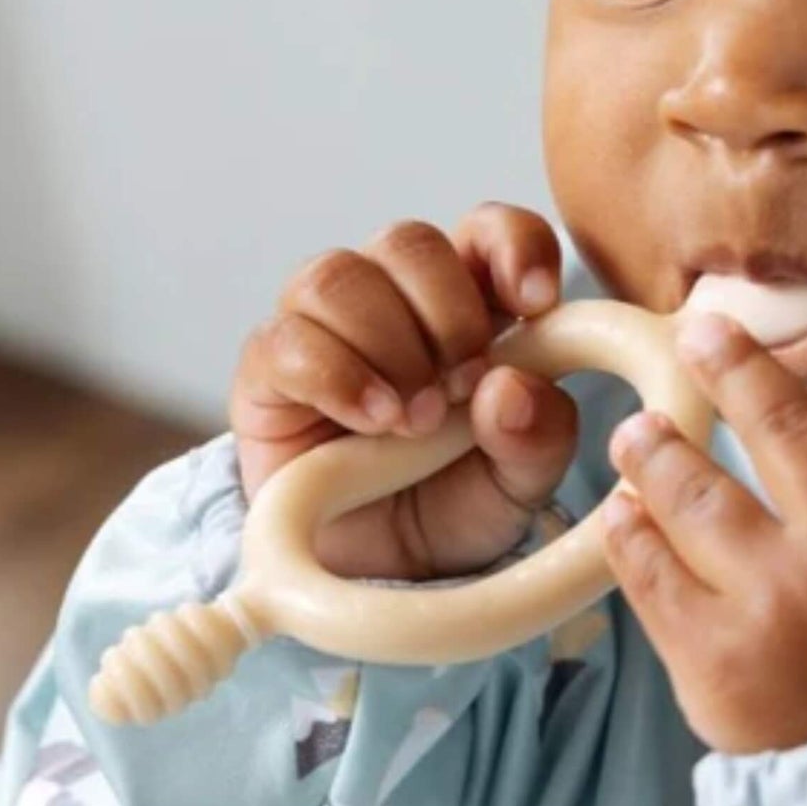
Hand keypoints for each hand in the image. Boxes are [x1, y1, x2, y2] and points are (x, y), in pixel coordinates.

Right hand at [230, 203, 577, 579]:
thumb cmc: (456, 500)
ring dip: (387, 342)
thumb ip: (538, 433)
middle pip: (409, 243)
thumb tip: (510, 388)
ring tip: (417, 418)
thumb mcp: (523, 479)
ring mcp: (325, 327)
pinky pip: (283, 339)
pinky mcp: (268, 373)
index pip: (489, 230)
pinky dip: (335, 376)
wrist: (381, 575)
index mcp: (471, 299)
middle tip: (465, 383)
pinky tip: (374, 420)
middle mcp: (394, 297)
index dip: (514, 246)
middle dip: (447, 310)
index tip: (538, 300)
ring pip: (339, 275)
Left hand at [598, 313, 806, 754]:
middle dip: (732, 365)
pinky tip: (620, 512)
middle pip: (782, 422)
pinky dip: (630, 535)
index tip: (805, 381)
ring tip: (636, 431)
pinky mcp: (716, 658)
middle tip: (697, 332)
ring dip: (658, 450)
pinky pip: (654, 575)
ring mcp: (778, 599)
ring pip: (699, 491)